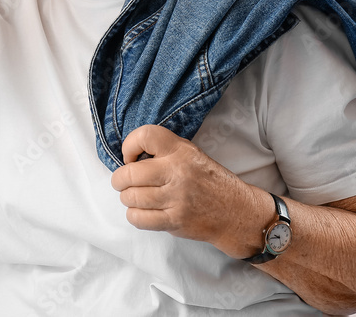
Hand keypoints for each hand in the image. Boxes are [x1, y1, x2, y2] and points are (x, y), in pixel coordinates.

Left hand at [109, 124, 271, 258]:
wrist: (235, 211)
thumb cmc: (208, 180)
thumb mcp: (191, 154)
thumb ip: (163, 151)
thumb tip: (128, 158)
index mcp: (180, 150)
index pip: (145, 136)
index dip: (129, 145)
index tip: (131, 157)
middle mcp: (177, 171)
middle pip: (129, 173)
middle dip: (120, 179)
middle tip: (124, 182)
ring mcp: (176, 198)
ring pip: (130, 198)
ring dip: (128, 199)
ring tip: (136, 197)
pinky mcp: (175, 220)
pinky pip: (138, 219)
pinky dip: (135, 215)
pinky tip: (143, 212)